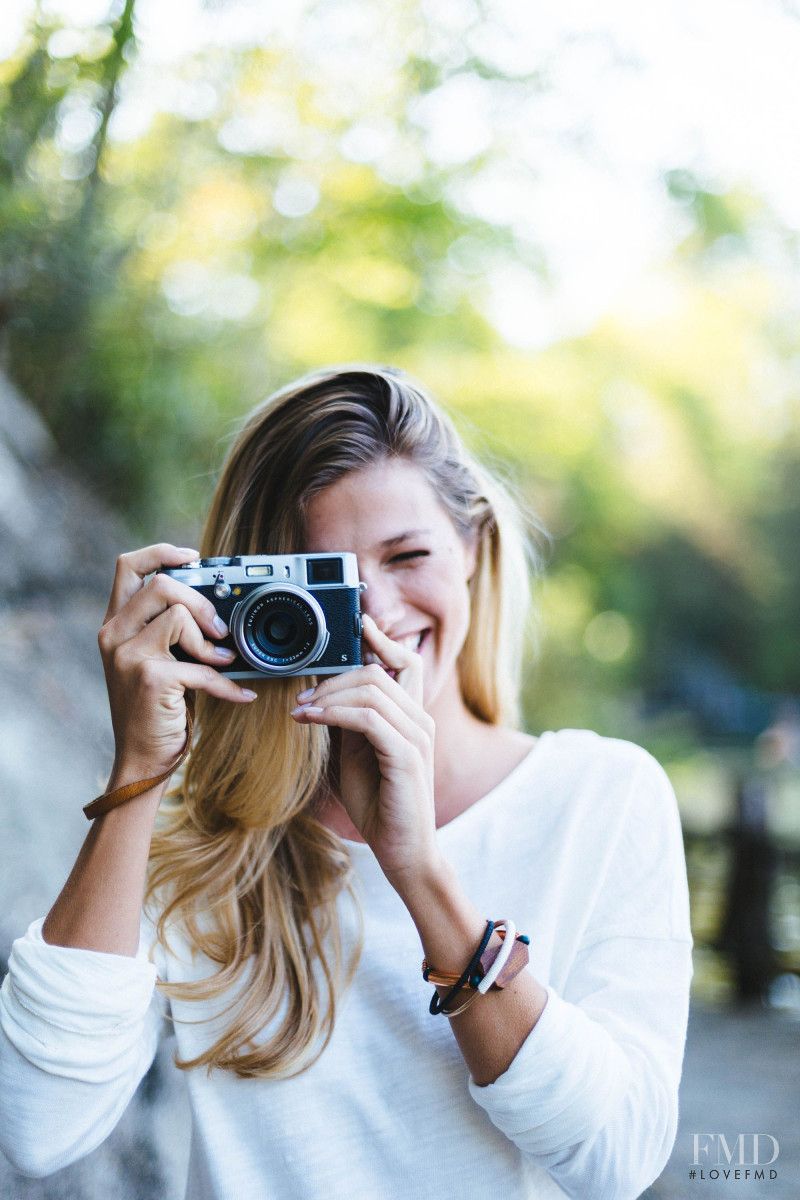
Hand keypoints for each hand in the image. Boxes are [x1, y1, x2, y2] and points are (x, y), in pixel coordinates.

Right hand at [98, 544, 256, 787]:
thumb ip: (168, 629)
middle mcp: (114, 635)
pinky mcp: (151, 679)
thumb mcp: (153, 660)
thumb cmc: (155, 708)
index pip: (128, 566)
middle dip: (201, 601)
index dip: (161, 552)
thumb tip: (215, 606)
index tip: (193, 556)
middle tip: (220, 629)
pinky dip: (227, 683)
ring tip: (223, 661)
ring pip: (179, 616)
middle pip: (161, 584)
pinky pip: (200, 666)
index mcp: (115, 624)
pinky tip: (241, 693)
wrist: (141, 759)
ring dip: (211, 641)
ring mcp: (128, 656)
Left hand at [290, 613, 437, 880]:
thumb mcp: (357, 753)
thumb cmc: (379, 803)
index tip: (356, 622)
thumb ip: (350, 721)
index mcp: (413, 716)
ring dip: (328, 695)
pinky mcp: (407, 756)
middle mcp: (421, 720)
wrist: (402, 850)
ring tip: (301, 710)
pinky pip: (368, 719)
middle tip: (302, 695)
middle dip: (334, 676)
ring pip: (371, 690)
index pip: (406, 661)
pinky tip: (310, 719)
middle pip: (379, 671)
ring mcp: (417, 736)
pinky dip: (334, 713)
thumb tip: (325, 691)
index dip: (382, 639)